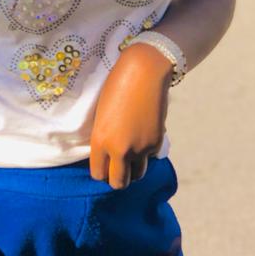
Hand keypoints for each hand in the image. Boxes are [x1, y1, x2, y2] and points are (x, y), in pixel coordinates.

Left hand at [89, 42, 172, 189]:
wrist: (144, 72)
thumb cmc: (117, 86)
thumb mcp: (102, 114)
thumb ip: (104, 137)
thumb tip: (109, 155)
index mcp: (100, 141)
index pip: (98, 174)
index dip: (101, 172)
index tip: (104, 165)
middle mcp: (120, 149)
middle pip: (118, 183)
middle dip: (117, 178)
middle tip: (117, 167)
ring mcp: (140, 148)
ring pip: (137, 175)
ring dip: (133, 169)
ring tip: (131, 155)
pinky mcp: (156, 142)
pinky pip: (149, 157)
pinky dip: (146, 152)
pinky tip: (143, 135)